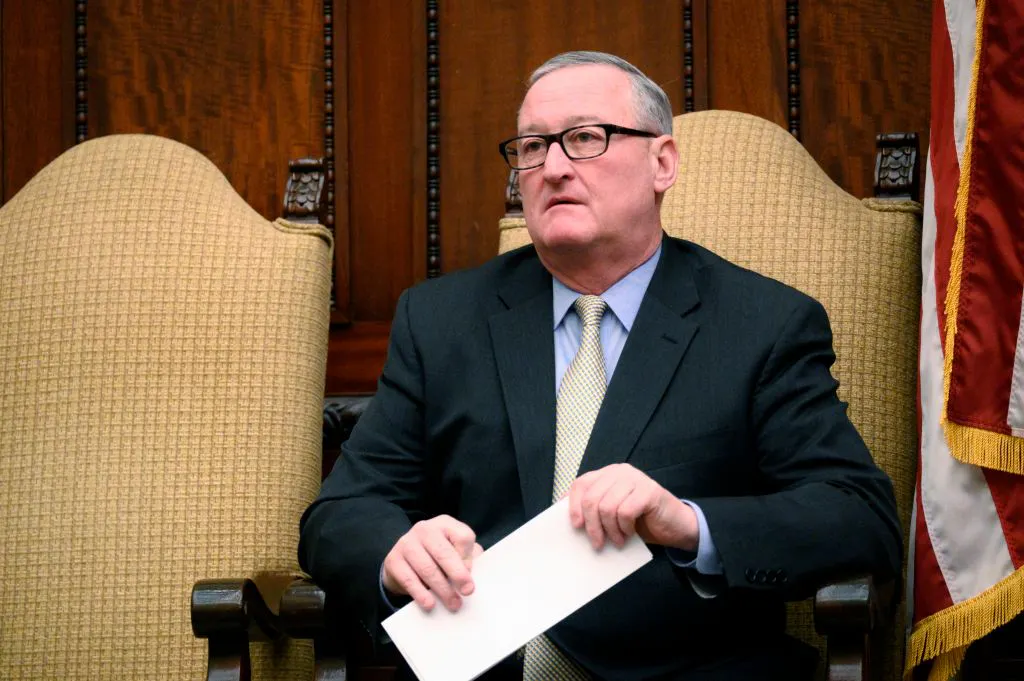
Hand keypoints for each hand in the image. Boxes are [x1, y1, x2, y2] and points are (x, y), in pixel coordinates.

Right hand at [382, 515, 483, 611]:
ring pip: (428, 569)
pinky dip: (421, 594)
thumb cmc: (438, 557)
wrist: (405, 562)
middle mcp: (424, 529)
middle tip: (467, 592)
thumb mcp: (456, 551)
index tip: (470, 576)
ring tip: (453, 604)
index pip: (462, 537)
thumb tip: (471, 576)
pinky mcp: (393, 560)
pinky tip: (430, 604)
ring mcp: (406, 543)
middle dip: (458, 575)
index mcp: (445, 524)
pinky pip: (409, 580)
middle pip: (444, 553)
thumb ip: (468, 559)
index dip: (468, 558)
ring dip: (443, 590)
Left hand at [567, 463, 697, 550]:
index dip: (573, 506)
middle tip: (597, 544)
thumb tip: (571, 521)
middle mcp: (620, 472)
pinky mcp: (649, 491)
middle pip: (592, 498)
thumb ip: (595, 510)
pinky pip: (625, 512)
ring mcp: (635, 479)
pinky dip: (624, 528)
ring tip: (617, 541)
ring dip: (610, 530)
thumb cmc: (641, 521)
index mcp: (607, 474)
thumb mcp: (612, 513)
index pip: (581, 484)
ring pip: (607, 507)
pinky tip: (630, 534)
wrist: (676, 526)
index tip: (576, 526)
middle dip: (591, 526)